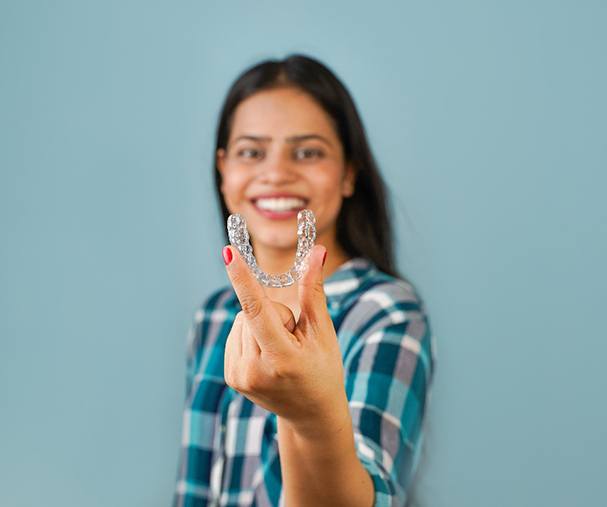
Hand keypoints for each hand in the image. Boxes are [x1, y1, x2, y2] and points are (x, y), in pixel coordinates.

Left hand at [222, 244, 347, 435]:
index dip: (243, 278)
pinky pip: (235, 333)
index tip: (227, 253)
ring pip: (240, 320)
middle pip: (252, 311)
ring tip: (281, 349)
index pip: (257, 310)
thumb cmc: (324, 368)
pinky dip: (250, 334)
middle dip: (273, 312)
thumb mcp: (322, 331)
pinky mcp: (231, 377)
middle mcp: (254, 370)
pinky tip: (267, 353)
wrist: (312, 413)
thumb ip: (313, 290)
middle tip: (292, 338)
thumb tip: (317, 252)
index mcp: (282, 358)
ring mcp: (239, 376)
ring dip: (260, 324)